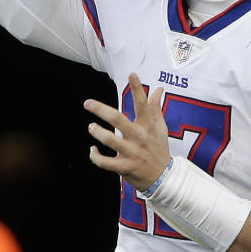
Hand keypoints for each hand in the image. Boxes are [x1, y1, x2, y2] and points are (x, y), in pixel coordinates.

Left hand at [84, 73, 169, 190]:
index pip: (143, 104)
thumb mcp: (160, 127)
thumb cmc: (159, 148)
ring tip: (91, 127)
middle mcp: (139, 137)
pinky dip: (95, 156)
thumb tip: (157, 89)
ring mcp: (131, 152)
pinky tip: (92, 151)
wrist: (163, 177)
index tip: (131, 74)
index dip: (138, 89)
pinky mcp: (124, 167)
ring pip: (109, 140)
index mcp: (148, 126)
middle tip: (87, 103)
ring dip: (97, 132)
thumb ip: (156, 107)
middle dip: (100, 110)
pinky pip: (104, 162)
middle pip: (117, 119)